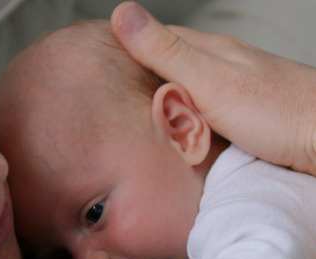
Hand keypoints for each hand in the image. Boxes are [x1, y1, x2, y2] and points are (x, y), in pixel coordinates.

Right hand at [111, 1, 315, 176]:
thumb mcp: (208, 80)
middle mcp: (225, 64)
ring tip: (143, 112)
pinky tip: (184, 128)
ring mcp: (238, 89)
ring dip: (167, 98)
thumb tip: (123, 12)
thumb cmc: (275, 112)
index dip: (128, 44)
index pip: (158, 37)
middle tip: (114, 91)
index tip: (100, 55)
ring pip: (191, 88)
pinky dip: (188, 117)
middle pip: (174, 63)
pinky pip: (206, 110)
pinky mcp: (248, 114)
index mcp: (212, 50)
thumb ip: (165, 51)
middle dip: (145, 74)